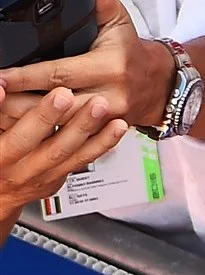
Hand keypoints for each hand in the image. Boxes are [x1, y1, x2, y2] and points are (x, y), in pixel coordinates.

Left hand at [0, 0, 175, 130]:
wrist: (162, 85)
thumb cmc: (131, 51)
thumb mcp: (117, 22)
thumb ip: (98, 5)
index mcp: (110, 68)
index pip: (58, 74)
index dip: (25, 77)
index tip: (0, 78)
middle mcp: (111, 98)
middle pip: (56, 107)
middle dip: (18, 105)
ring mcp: (107, 120)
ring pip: (60, 127)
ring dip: (27, 123)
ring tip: (1, 115)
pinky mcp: (103, 134)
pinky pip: (71, 139)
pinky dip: (46, 136)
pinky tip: (24, 132)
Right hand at [0, 88, 126, 220]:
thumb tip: (0, 89)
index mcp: (1, 159)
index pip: (20, 139)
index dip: (39, 117)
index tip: (59, 94)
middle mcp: (23, 172)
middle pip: (54, 149)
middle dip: (76, 124)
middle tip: (96, 104)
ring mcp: (43, 179)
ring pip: (74, 158)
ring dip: (98, 137)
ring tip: (116, 119)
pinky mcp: (57, 180)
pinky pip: (83, 162)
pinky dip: (101, 146)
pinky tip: (116, 131)